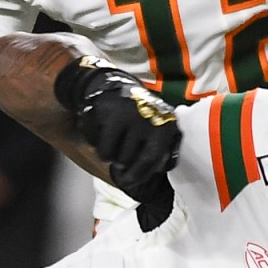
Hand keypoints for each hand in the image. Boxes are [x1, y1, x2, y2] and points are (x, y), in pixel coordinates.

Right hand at [55, 55, 179, 202]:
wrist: (109, 86)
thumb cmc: (135, 116)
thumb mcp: (155, 128)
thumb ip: (162, 149)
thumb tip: (161, 169)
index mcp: (166, 123)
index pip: (156, 159)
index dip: (142, 174)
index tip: (130, 181)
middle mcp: (152, 118)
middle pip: (136, 162)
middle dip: (126, 169)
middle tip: (121, 165)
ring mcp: (133, 117)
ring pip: (119, 158)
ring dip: (113, 157)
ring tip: (113, 144)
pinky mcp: (112, 116)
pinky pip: (105, 150)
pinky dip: (101, 150)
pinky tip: (102, 137)